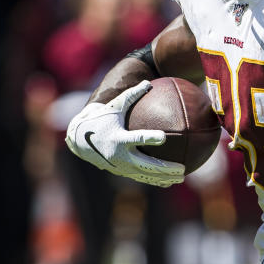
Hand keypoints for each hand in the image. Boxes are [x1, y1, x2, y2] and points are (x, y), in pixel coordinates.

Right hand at [65, 80, 184, 186]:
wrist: (80, 140)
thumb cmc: (101, 119)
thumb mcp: (114, 106)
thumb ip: (131, 95)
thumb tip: (148, 82)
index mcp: (119, 138)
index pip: (137, 138)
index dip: (150, 138)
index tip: (164, 137)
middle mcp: (119, 155)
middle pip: (146, 164)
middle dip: (165, 168)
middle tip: (183, 168)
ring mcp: (120, 166)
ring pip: (145, 174)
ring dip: (164, 177)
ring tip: (181, 177)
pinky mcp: (121, 171)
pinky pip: (141, 177)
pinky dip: (155, 180)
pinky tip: (169, 181)